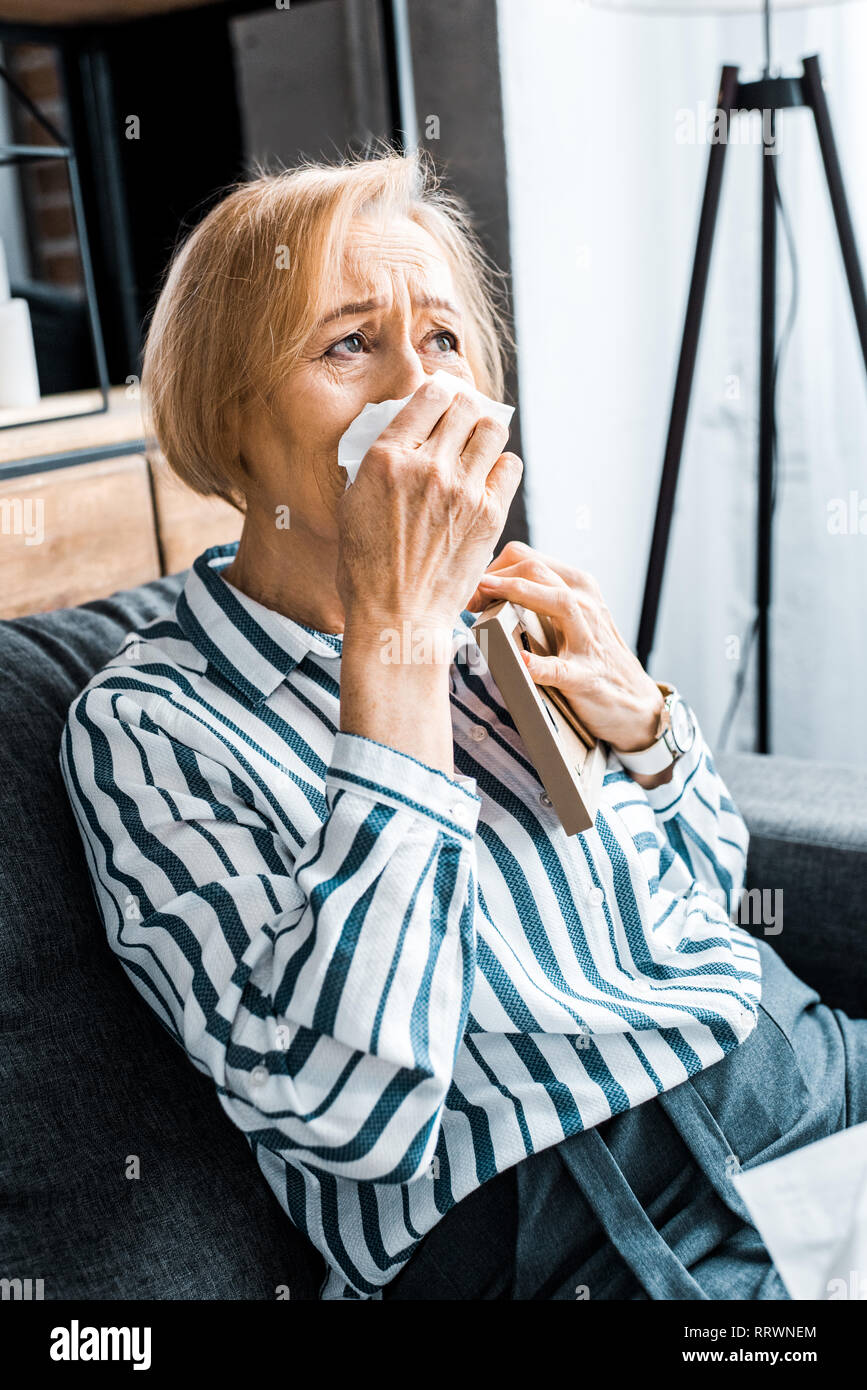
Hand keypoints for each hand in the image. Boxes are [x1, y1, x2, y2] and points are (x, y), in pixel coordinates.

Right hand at [337, 377, 522, 645]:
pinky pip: (510, 466)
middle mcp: (428, 468)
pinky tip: (488, 480)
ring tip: (478, 448)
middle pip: (466, 406)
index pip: (428, 396)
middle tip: (462, 423)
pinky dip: (501, 467)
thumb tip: (402, 435)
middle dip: (465, 409)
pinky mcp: (489, 515)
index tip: (441, 404)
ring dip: (486, 433)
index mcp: (386, 459)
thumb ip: (377, 464)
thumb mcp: (351, 504)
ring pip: (493, 429)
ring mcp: (463, 490)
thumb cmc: (366, 567)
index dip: (438, 395)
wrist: (398, 616)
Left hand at [467, 541, 664, 752]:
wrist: (635, 701)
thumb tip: (488, 588)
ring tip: (483, 601)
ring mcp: (589, 639)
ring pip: (557, 602)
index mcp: (577, 586)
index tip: (471, 589)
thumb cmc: (592, 655)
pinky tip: (522, 663)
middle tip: (467, 599)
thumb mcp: (572, 616)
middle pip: (535, 569)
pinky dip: (540, 666)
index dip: (492, 568)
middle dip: (494, 578)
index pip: (527, 557)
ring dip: (516, 595)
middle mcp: (586, 604)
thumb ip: (539, 597)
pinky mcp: (587, 676)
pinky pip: (562, 668)